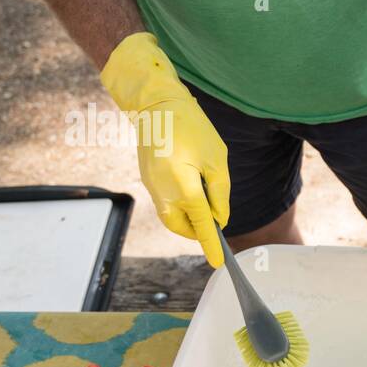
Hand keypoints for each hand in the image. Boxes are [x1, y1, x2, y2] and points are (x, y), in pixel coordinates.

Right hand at [101, 33, 229, 267]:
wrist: (157, 104)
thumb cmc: (192, 128)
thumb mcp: (216, 161)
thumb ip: (219, 194)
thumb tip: (218, 219)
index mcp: (183, 187)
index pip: (201, 225)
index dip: (211, 244)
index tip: (218, 262)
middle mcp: (162, 192)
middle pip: (181, 227)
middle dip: (197, 231)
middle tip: (215, 224)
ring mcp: (151, 186)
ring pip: (170, 216)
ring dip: (187, 219)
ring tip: (205, 206)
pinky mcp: (147, 179)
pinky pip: (164, 202)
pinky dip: (178, 205)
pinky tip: (191, 191)